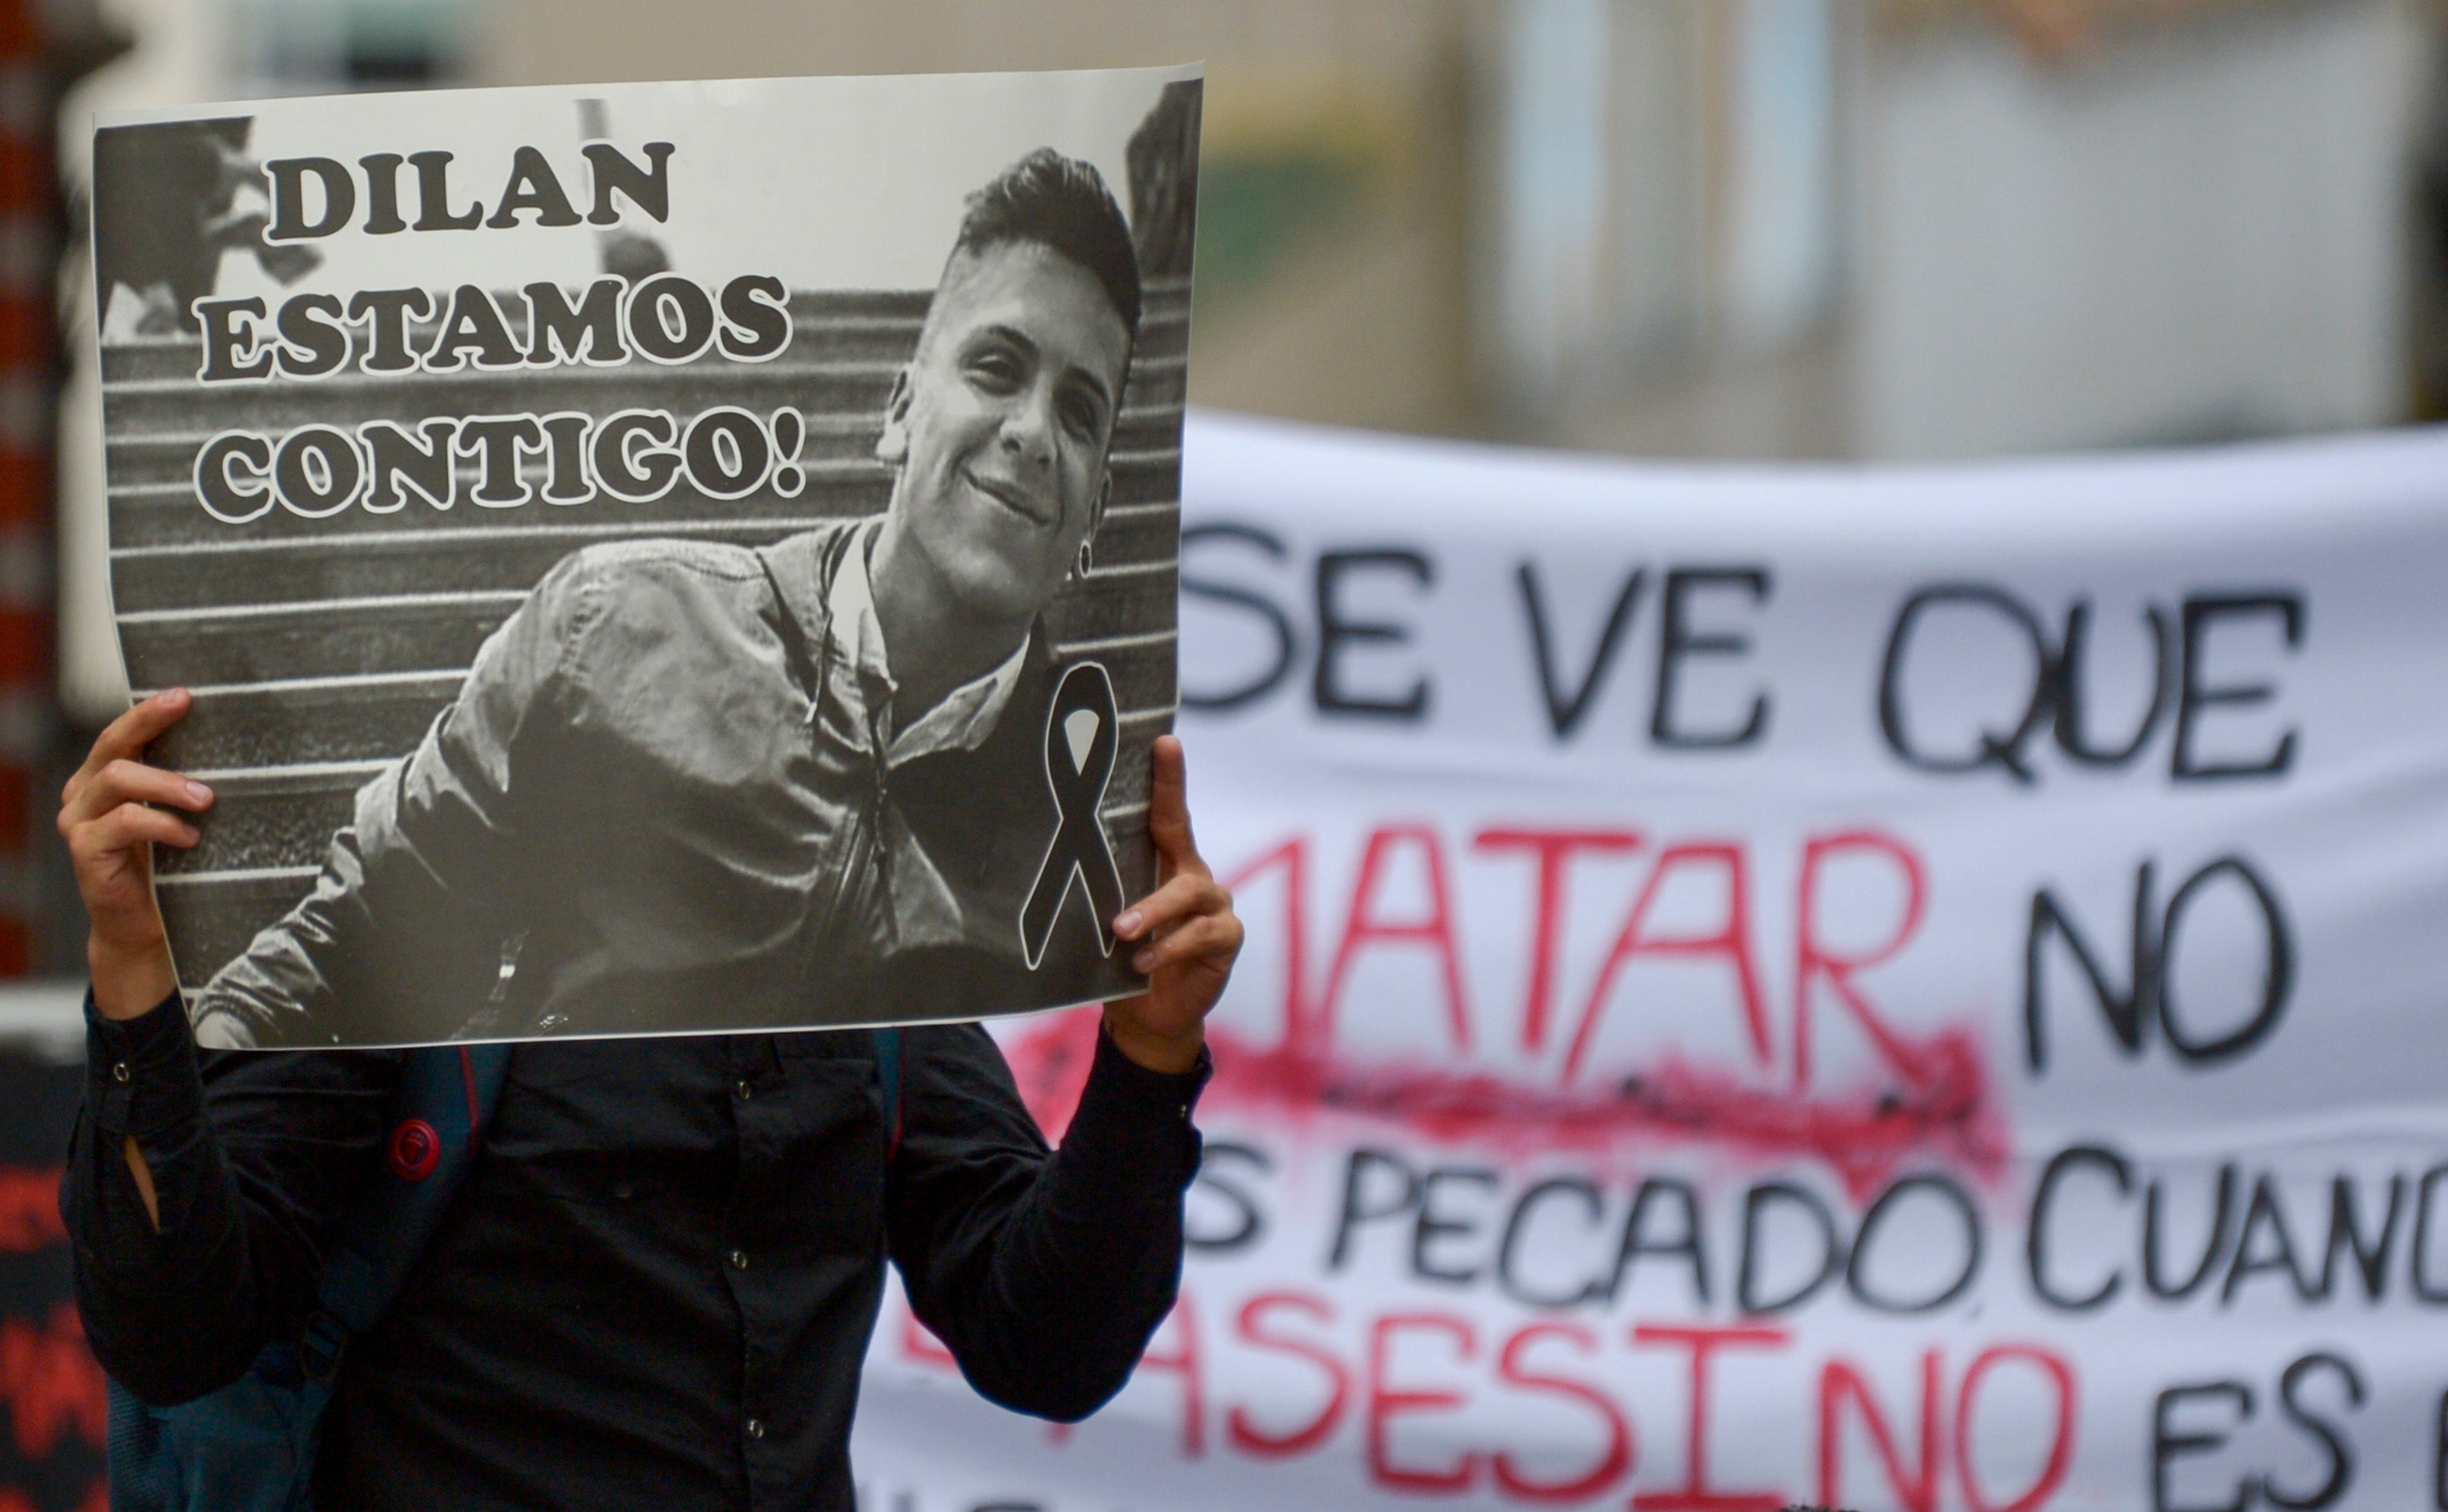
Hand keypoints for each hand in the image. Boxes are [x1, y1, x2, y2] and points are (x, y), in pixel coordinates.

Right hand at [58, 690, 211, 1019]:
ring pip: (119, 779)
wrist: (145, 925)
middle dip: (151, 726)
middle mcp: (85, 793)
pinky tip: (189, 836)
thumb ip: (188, 785)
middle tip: (190, 716)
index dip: (148, 712)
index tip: (184, 696)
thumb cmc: (169, 865)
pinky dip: (161, 824)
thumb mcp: (179, 817)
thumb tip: (239, 749)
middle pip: (113, 746)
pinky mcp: (85, 850)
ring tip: (206, 799)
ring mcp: (80, 821)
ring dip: (168, 784)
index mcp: (105, 777)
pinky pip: (124, 823)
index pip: (122, 733)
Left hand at [1104, 736, 1240, 1073]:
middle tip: (1152, 779)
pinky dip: (1169, 947)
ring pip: (1188, 892)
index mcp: (1166, 863)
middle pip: (1182, 834)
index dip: (1167, 777)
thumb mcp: (1107, 919)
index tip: (1163, 740)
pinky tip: (1143, 962)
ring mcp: (1215, 905)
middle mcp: (1194, 875)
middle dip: (1168, 800)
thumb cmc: (1123, 958)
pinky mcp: (1226, 938)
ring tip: (1121, 932)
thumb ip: (1100, 891)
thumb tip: (1050, 858)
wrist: (1149, 1015)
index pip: (1167, 813)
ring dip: (1152, 910)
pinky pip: (1201, 935)